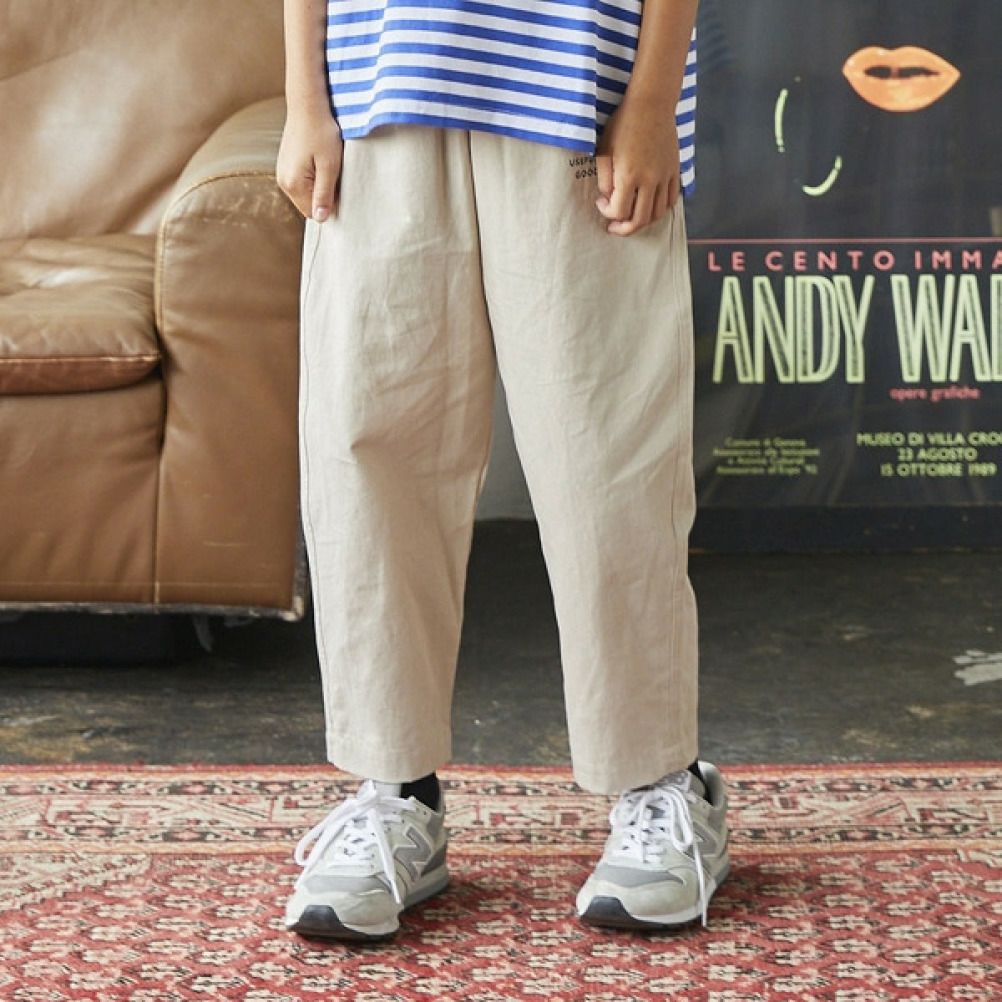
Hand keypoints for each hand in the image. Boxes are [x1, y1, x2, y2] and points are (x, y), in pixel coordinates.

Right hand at [276, 110, 342, 221]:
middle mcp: (283, 181)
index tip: (340, 189)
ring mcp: (283, 171)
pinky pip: (302, 182)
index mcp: (293, 184)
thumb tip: (320, 219)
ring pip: (306, 193)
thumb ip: (324, 194)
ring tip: (327, 165)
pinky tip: (319, 161)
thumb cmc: (321, 132)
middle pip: (308, 205)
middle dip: (323, 197)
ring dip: (319, 186)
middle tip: (335, 175)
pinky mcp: (286, 163)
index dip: (329, 206)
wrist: (308, 104)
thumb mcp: (329, 166)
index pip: (313, 214)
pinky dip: (314, 177)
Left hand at [595, 94, 680, 236]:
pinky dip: (660, 209)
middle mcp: (649, 180)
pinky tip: (648, 205)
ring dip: (642, 221)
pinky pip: (671, 200)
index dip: (607, 213)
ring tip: (631, 217)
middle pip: (639, 220)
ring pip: (657, 214)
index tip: (601, 202)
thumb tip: (609, 199)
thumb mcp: (604, 151)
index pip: (619, 211)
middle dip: (624, 228)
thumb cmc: (623, 124)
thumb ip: (605, 180)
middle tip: (614, 227)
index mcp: (629, 175)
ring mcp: (665, 177)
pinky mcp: (674, 171)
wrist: (651, 104)